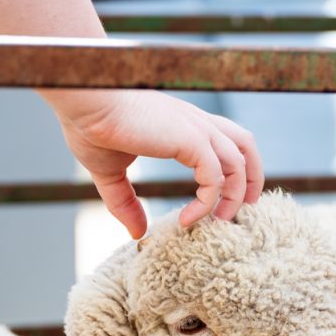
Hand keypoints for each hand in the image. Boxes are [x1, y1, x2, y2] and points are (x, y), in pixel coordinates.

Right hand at [49, 89, 264, 238]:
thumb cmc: (90, 126)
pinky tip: (186, 219)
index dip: (233, 168)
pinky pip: (215, 178)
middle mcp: (195, 123)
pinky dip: (207, 203)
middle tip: (241, 210)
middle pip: (246, 145)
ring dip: (234, 198)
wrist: (83, 103)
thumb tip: (136, 233)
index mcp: (182, 124)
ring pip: (238, 165)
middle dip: (252, 178)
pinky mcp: (191, 139)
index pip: (226, 140)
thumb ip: (125, 202)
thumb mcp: (110, 172)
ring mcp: (196, 129)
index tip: (223, 200)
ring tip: (218, 222)